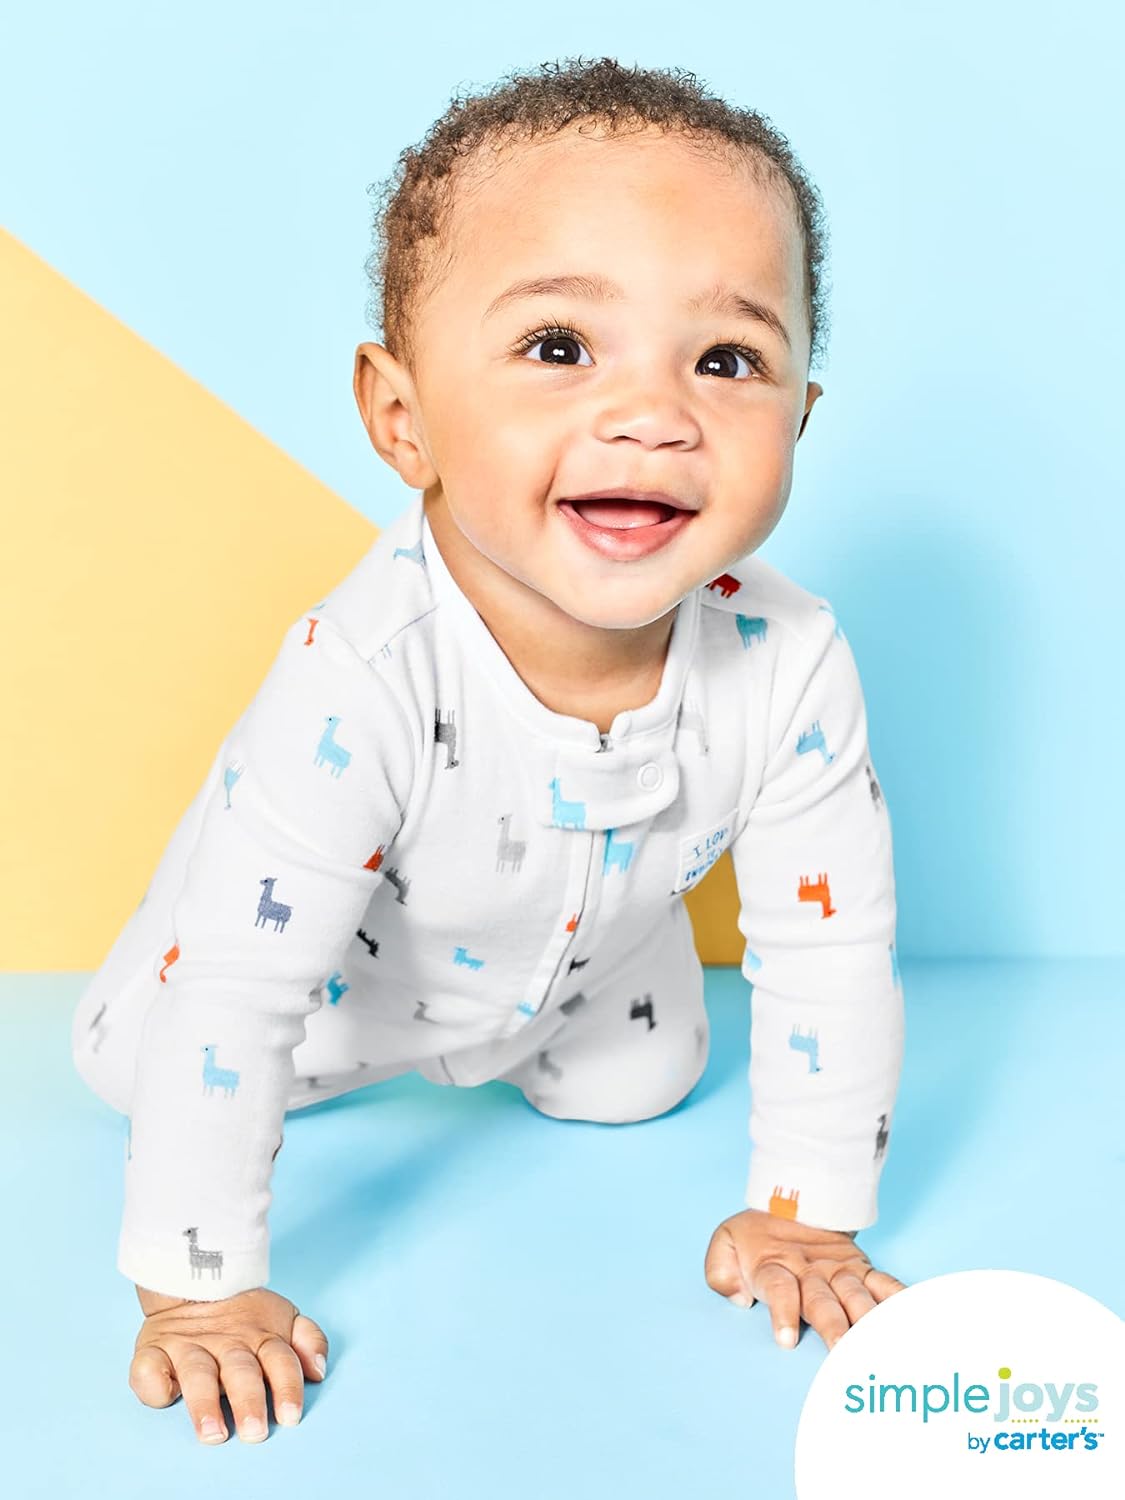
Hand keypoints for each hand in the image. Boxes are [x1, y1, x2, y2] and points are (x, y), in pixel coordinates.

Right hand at [130, 1284, 328, 1442]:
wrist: (194, 1282)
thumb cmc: (245, 1315)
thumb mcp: (283, 1319)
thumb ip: (308, 1340)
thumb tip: (319, 1370)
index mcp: (260, 1337)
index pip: (280, 1360)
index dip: (287, 1386)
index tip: (291, 1415)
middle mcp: (225, 1343)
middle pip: (241, 1372)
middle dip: (249, 1401)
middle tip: (255, 1431)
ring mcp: (188, 1347)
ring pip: (198, 1375)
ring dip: (205, 1404)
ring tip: (212, 1432)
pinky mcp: (153, 1351)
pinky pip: (149, 1370)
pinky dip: (154, 1384)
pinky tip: (167, 1396)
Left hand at [703, 1208, 906, 1351]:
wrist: (794, 1199)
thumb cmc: (758, 1233)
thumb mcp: (725, 1241)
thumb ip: (719, 1270)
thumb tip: (738, 1299)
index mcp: (775, 1267)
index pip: (780, 1291)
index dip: (784, 1314)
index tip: (787, 1340)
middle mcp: (810, 1272)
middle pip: (823, 1302)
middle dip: (835, 1328)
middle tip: (844, 1352)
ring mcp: (839, 1271)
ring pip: (857, 1298)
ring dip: (870, 1323)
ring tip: (883, 1346)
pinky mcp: (861, 1270)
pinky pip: (884, 1284)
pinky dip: (901, 1300)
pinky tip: (915, 1319)